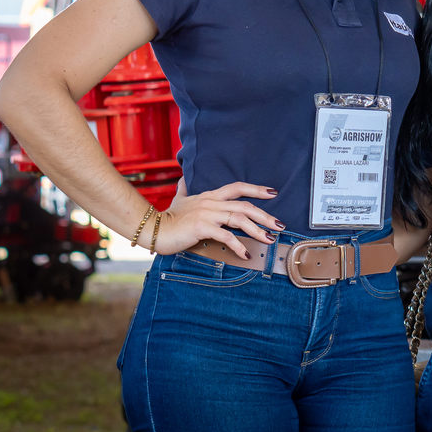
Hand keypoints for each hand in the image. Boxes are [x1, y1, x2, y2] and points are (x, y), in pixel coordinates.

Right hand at [152, 182, 283, 259]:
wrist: (152, 228)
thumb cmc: (168, 217)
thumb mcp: (179, 199)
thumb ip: (185, 189)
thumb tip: (184, 178)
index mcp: (210, 196)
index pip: (237, 187)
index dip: (256, 189)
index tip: (273, 192)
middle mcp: (211, 202)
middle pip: (245, 206)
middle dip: (265, 215)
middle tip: (280, 225)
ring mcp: (207, 214)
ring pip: (240, 219)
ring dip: (257, 231)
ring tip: (269, 239)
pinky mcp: (202, 227)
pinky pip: (226, 235)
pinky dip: (238, 245)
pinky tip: (246, 253)